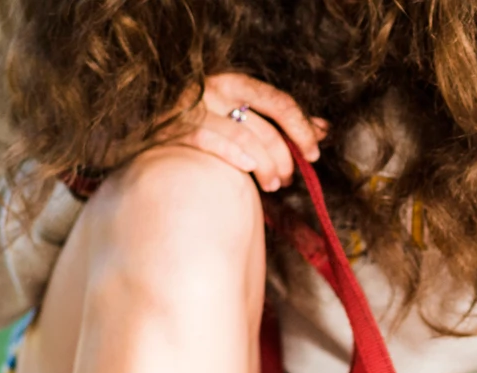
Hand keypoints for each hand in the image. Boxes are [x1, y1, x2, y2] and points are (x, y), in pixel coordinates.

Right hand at [172, 73, 327, 192]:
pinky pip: (210, 141)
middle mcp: (213, 90)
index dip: (302, 130)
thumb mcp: (245, 116)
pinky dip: (234, 156)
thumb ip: (282, 122)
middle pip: (265, 126)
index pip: (280, 102)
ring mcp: (192, 108)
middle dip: (284, 158)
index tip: (313, 154)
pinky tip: (247, 170)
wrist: (152, 136)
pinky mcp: (173, 129)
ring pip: (244, 138)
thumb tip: (324, 129)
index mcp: (234, 82)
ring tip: (272, 185)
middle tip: (287, 179)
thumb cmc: (208, 129)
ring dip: (266, 167)